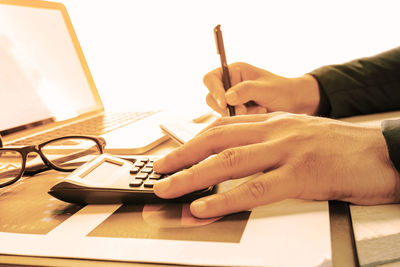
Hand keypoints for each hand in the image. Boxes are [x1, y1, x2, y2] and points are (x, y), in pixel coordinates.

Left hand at [153, 113, 399, 217]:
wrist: (384, 152)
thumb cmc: (341, 148)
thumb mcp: (299, 137)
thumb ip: (269, 144)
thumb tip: (240, 160)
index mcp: (274, 122)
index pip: (223, 127)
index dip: (194, 141)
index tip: (176, 153)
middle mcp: (275, 131)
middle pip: (217, 140)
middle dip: (183, 156)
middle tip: (159, 170)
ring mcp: (287, 151)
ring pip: (228, 162)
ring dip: (192, 177)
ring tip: (168, 189)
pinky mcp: (302, 175)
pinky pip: (255, 189)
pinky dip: (225, 198)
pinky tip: (204, 207)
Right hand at [204, 62, 319, 115]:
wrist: (295, 104)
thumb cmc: (283, 91)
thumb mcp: (266, 89)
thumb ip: (246, 91)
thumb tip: (227, 98)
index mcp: (234, 72)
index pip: (211, 79)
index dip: (214, 91)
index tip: (224, 103)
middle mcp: (229, 84)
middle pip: (211, 98)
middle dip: (226, 107)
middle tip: (244, 111)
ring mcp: (232, 100)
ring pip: (220, 112)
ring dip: (238, 114)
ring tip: (259, 109)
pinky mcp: (236, 113)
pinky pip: (230, 120)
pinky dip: (243, 120)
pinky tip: (259, 113)